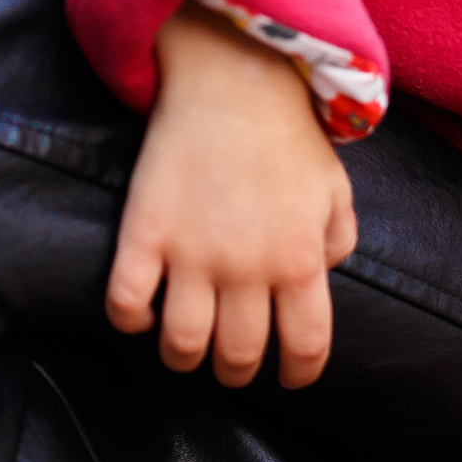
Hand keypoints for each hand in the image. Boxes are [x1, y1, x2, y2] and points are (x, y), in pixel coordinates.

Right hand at [106, 1, 357, 386]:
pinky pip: (125, 302)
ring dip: (183, 358)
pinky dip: (131, 321)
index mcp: (301, 262)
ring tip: (187, 348)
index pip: (305, 348)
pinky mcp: (144, 232)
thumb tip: (319, 280)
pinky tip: (143, 313)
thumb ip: (336, 244)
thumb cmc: (289, 139)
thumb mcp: (335, 193)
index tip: (291, 377)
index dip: (300, 374)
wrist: (232, 83)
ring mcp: (191, 254)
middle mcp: (248, 269)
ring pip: (181, 344)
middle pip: (239, 356)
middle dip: (237, 371)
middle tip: (232, 364)